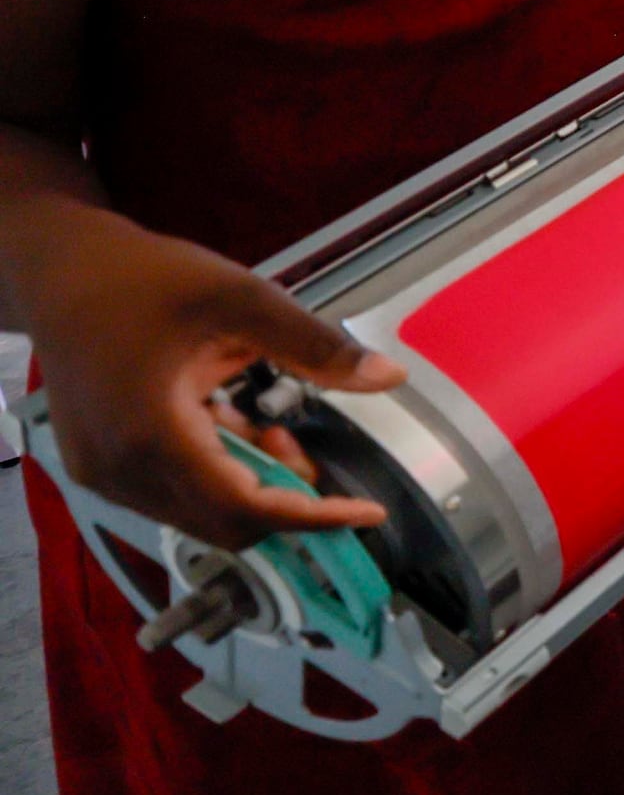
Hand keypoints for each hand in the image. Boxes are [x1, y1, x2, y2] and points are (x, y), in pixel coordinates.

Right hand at [23, 216, 403, 550]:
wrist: (64, 273)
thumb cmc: (143, 281)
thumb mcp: (242, 301)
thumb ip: (315, 346)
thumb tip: (387, 377)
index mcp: (151, 434)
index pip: (244, 506)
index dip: (312, 517)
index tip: (365, 515)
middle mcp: (120, 468)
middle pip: (223, 521)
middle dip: (283, 499)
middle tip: (307, 449)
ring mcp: (105, 472)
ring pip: (198, 512)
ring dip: (251, 484)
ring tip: (271, 428)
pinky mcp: (102, 466)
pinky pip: (172, 492)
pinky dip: (217, 472)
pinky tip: (232, 424)